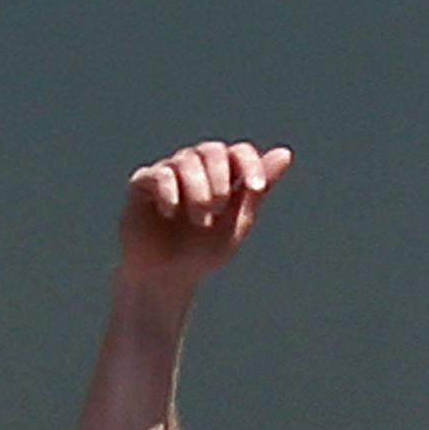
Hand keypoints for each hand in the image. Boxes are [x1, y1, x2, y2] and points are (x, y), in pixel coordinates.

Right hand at [118, 141, 294, 286]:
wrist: (167, 278)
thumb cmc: (203, 252)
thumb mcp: (238, 223)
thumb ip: (258, 189)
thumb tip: (286, 153)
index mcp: (221, 175)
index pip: (239, 152)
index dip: (250, 165)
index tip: (256, 188)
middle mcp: (195, 167)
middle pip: (212, 150)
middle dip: (220, 180)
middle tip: (217, 211)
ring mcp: (168, 172)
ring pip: (187, 160)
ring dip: (198, 190)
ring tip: (200, 220)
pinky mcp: (142, 184)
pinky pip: (159, 174)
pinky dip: (170, 192)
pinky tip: (171, 213)